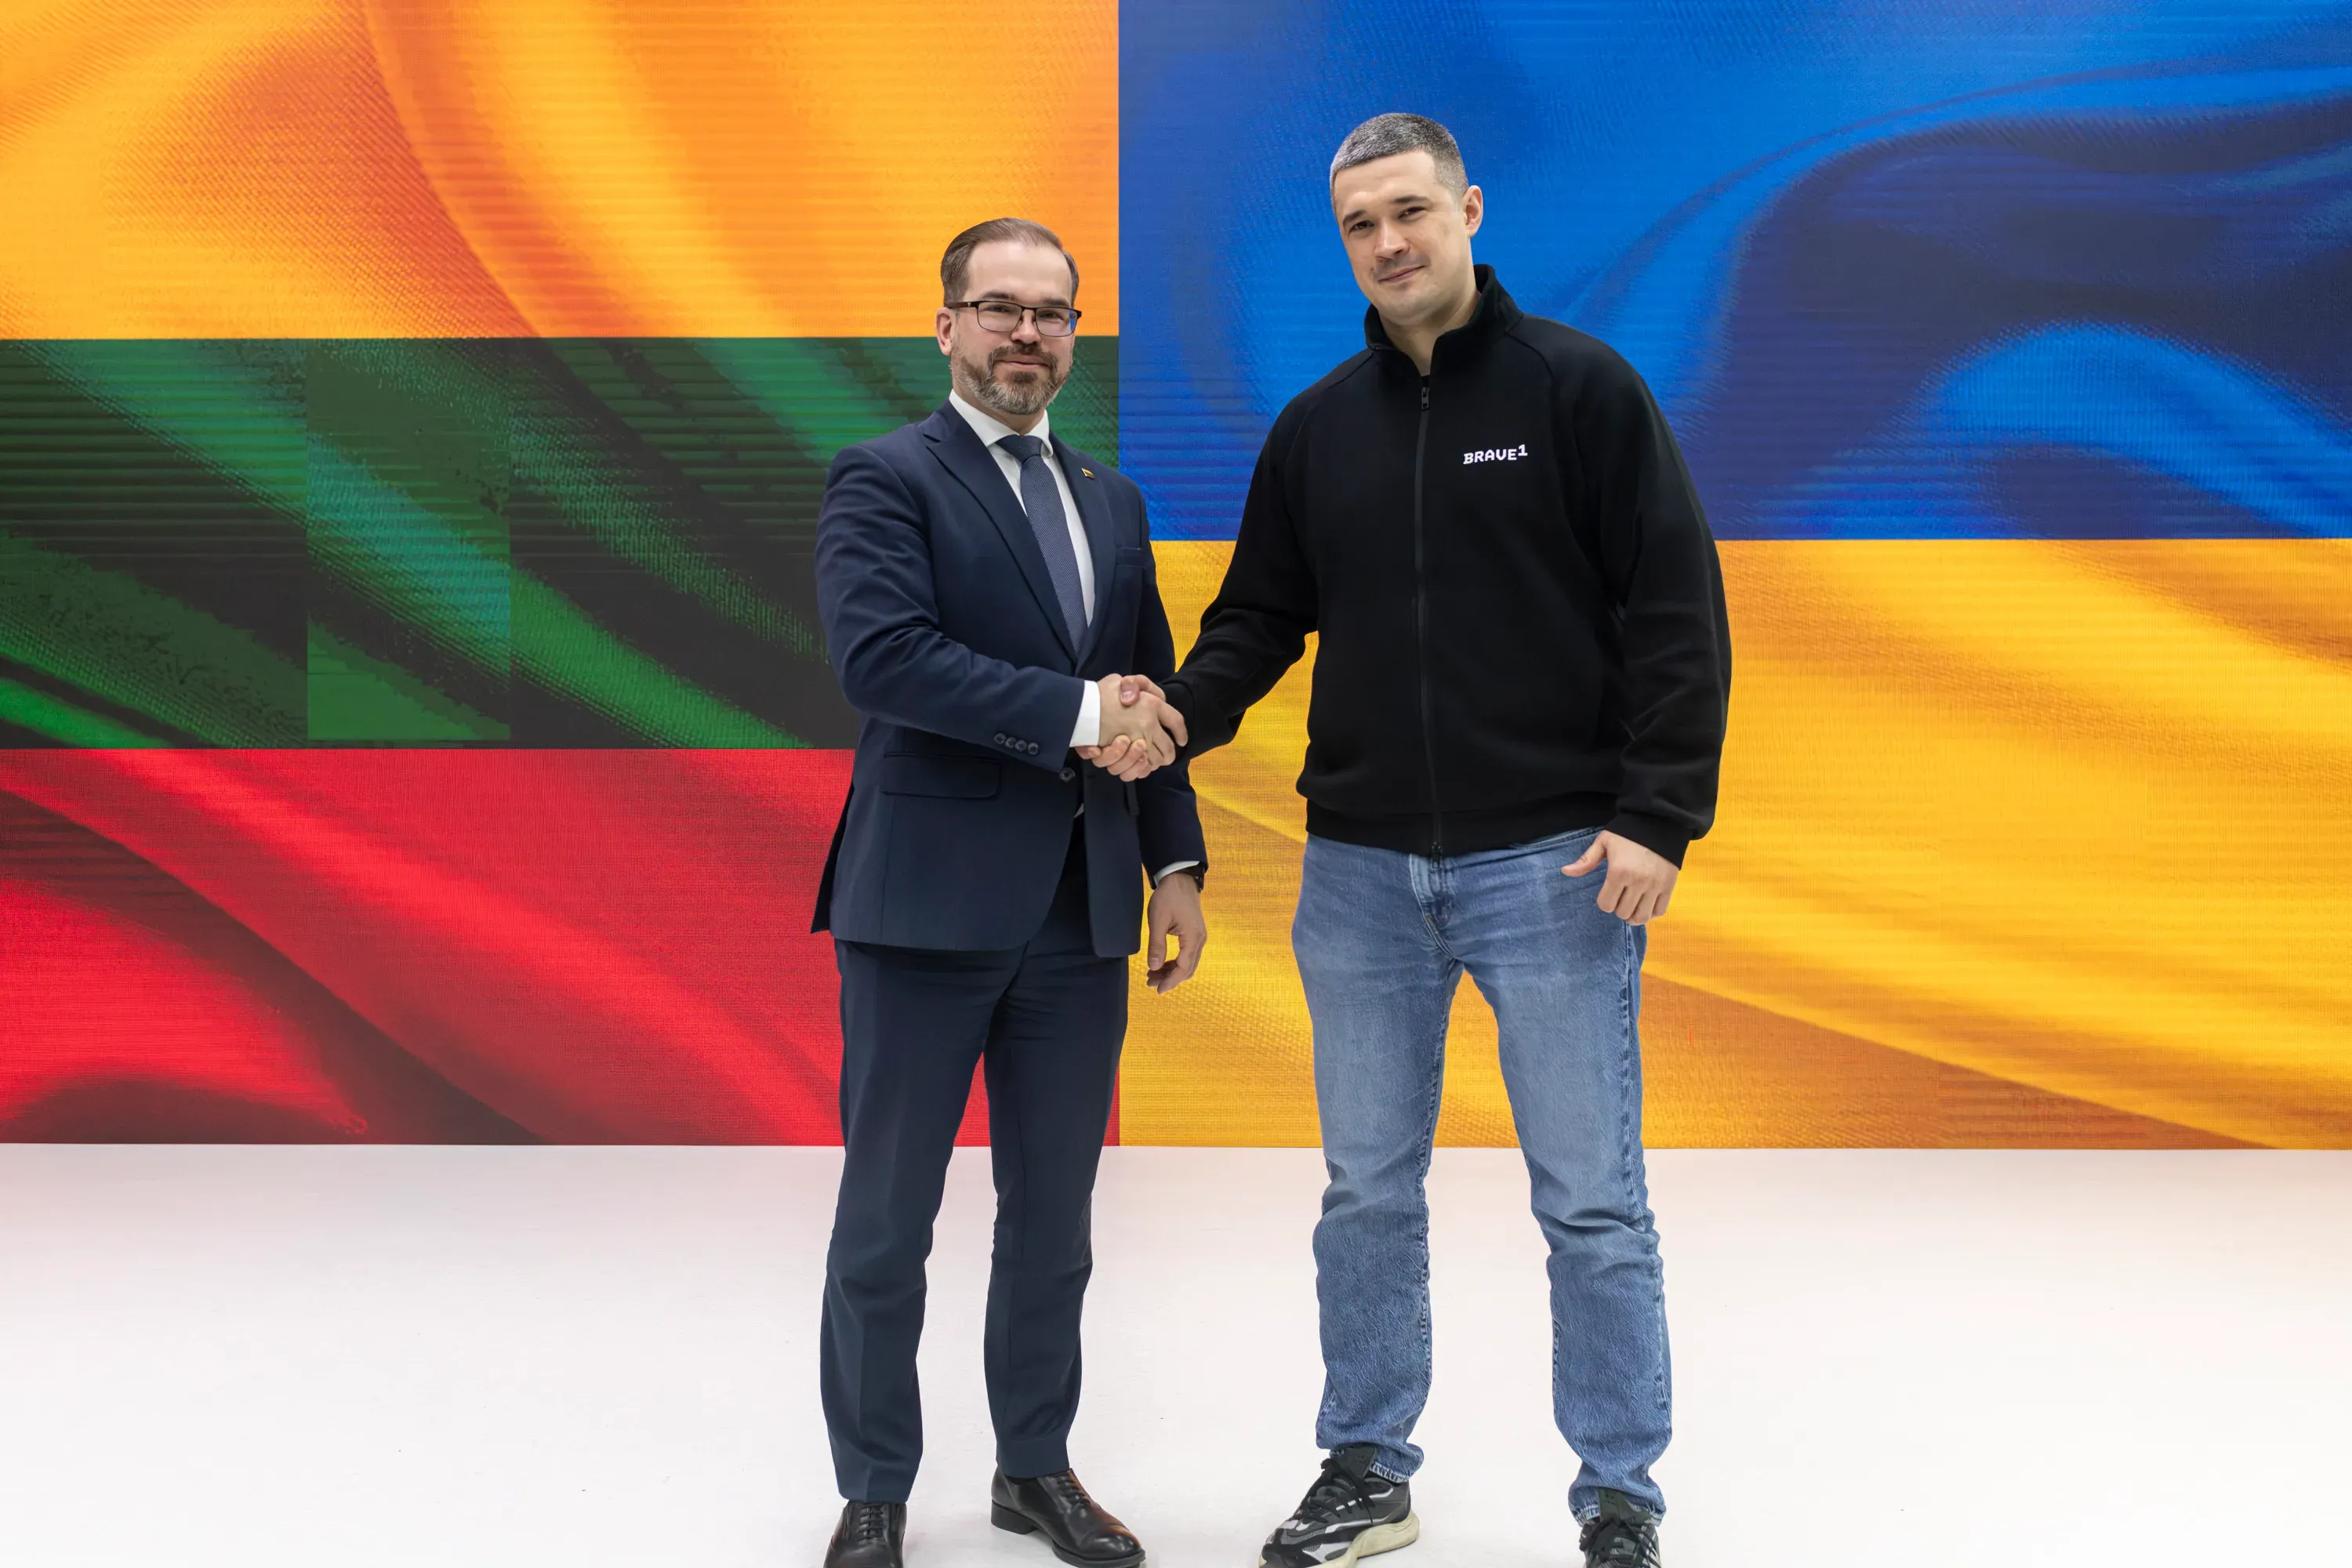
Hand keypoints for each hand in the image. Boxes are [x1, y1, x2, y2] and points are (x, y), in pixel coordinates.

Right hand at [1076, 675, 1185, 780]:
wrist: (1079, 709)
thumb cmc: (1100, 694)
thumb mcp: (1121, 680)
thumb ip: (1139, 684)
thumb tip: (1153, 698)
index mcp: (1151, 705)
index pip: (1176, 721)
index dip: (1181, 733)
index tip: (1182, 740)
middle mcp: (1147, 725)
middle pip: (1168, 748)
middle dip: (1170, 754)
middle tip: (1167, 755)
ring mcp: (1135, 742)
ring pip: (1155, 761)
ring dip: (1156, 762)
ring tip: (1153, 760)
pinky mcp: (1123, 755)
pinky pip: (1139, 769)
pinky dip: (1141, 769)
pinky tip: (1140, 766)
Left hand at [1145, 871, 1205, 992]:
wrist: (1180, 878)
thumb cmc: (1169, 897)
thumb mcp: (1158, 920)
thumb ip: (1156, 945)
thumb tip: (1154, 967)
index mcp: (1193, 938)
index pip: (1183, 968)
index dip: (1170, 981)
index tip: (1157, 989)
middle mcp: (1200, 940)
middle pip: (1187, 969)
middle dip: (1170, 978)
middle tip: (1150, 982)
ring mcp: (1199, 937)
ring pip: (1188, 963)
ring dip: (1171, 971)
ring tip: (1152, 974)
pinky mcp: (1194, 934)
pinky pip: (1187, 955)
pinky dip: (1175, 962)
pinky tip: (1161, 963)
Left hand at [1563, 832, 1678, 925]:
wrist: (1659, 823)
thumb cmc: (1627, 833)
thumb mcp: (1603, 842)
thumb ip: (1586, 860)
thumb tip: (1565, 871)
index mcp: (1618, 872)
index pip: (1606, 905)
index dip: (1604, 901)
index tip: (1607, 893)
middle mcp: (1637, 882)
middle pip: (1623, 912)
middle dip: (1618, 907)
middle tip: (1619, 897)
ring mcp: (1655, 886)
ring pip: (1641, 917)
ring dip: (1633, 915)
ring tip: (1631, 907)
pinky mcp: (1669, 887)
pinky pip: (1659, 911)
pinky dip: (1650, 913)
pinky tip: (1645, 906)